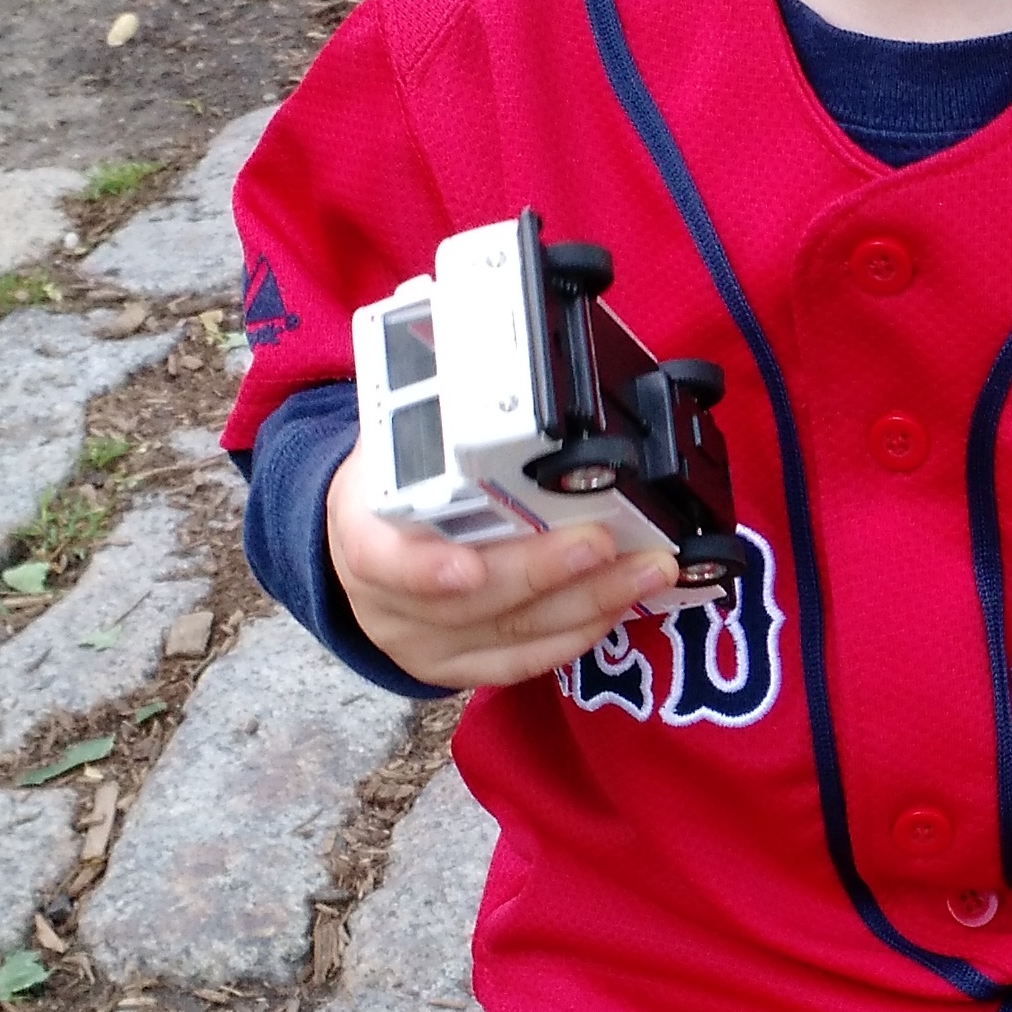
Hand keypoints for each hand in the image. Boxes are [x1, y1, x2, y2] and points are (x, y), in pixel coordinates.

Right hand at [325, 445, 677, 688]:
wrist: (365, 546)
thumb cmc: (393, 482)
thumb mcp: (394, 441)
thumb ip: (437, 416)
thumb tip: (483, 342)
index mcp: (363, 530)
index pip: (382, 558)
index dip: (425, 569)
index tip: (467, 568)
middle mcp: (387, 600)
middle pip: (469, 601)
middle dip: (544, 572)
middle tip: (604, 542)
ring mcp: (423, 642)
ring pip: (510, 634)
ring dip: (588, 601)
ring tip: (647, 570)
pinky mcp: (457, 668)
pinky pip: (522, 663)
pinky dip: (576, 634)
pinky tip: (619, 606)